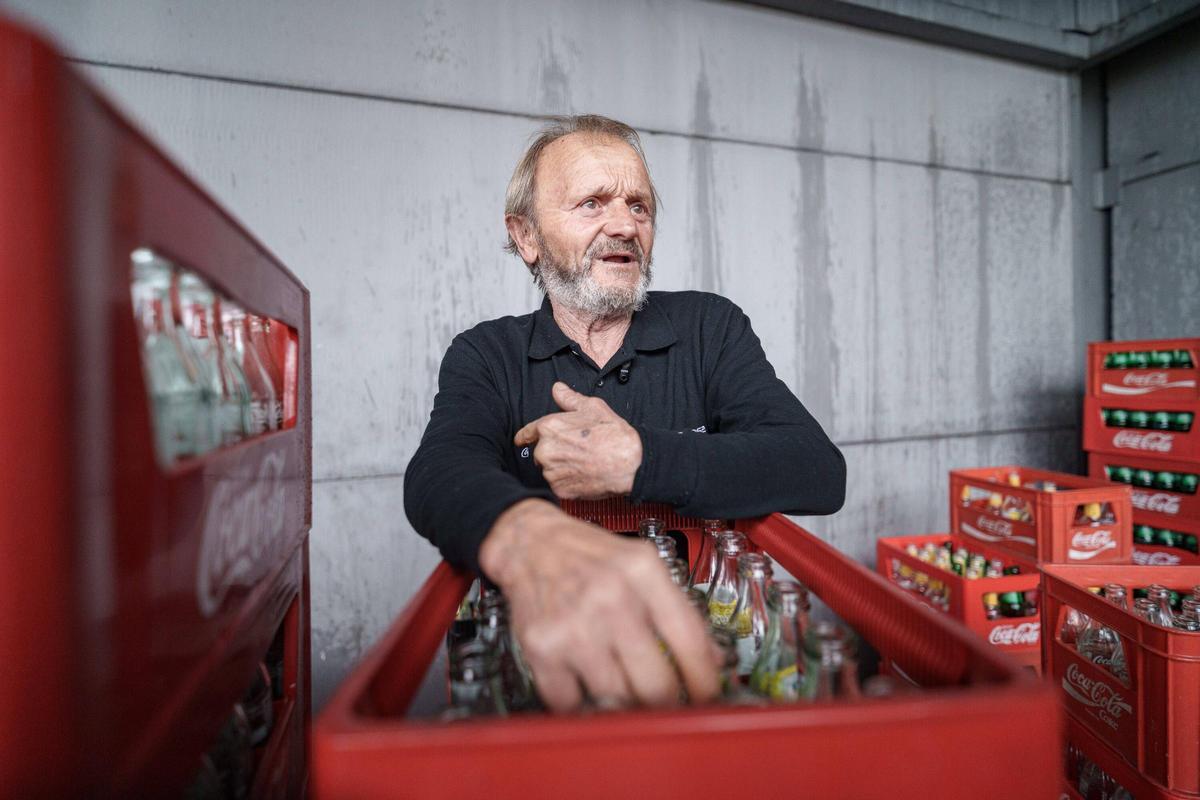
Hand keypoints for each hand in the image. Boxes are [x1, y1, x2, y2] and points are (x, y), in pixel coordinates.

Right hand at [480, 499, 720, 711]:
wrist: (529, 541)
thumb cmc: (588, 556)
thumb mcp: (641, 565)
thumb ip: (678, 608)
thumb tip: (713, 659)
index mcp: (643, 572)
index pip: (689, 640)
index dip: (704, 679)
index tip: (707, 697)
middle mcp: (610, 597)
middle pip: (656, 683)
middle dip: (665, 702)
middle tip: (665, 702)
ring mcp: (574, 625)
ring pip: (616, 699)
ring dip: (623, 703)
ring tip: (623, 690)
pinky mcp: (542, 647)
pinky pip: (572, 703)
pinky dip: (581, 702)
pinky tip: (585, 681)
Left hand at [514, 382, 642, 498]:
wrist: (630, 464)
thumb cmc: (613, 434)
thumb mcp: (593, 407)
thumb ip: (570, 399)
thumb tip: (557, 388)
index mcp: (548, 428)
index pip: (526, 433)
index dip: (524, 437)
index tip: (522, 440)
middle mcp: (544, 450)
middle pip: (540, 452)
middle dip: (553, 451)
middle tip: (576, 450)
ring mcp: (551, 472)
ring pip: (549, 469)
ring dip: (560, 467)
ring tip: (583, 462)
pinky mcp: (559, 489)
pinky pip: (558, 484)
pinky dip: (567, 481)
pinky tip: (584, 475)